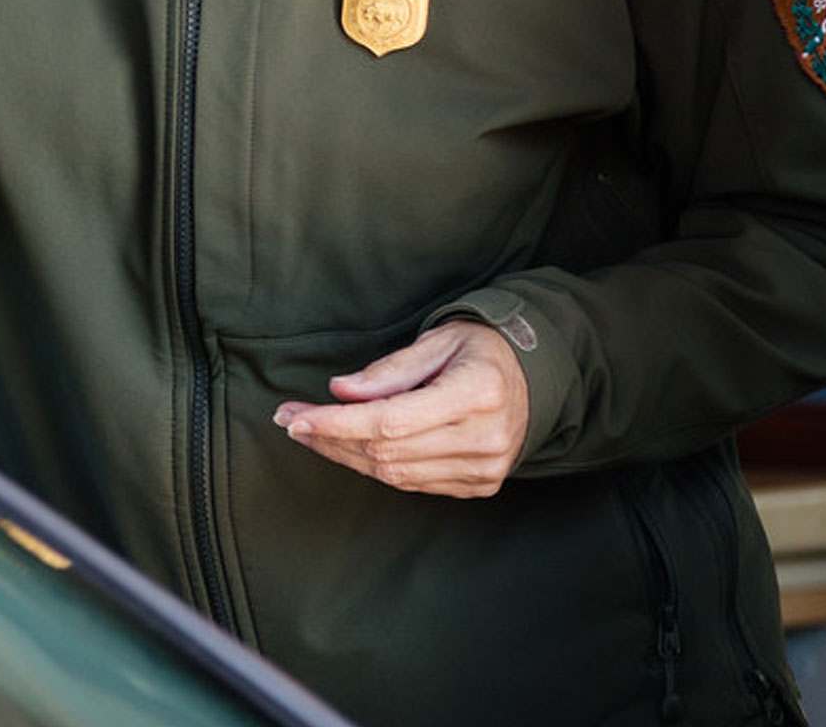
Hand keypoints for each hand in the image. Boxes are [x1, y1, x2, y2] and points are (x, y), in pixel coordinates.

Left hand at [273, 321, 529, 497]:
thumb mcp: (437, 341)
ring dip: (345, 455)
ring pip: (395, 473)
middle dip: (330, 437)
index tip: (294, 418)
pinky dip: (376, 466)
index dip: (336, 423)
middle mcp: (486, 437)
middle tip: (290, 420)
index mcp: (478, 394)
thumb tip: (339, 391)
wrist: (535, 379)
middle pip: (387, 451)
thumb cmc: (480, 351)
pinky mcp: (481, 484)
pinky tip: (349, 447)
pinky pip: (413, 483)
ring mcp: (487, 467)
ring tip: (311, 433)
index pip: (390, 421)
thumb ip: (388, 369)